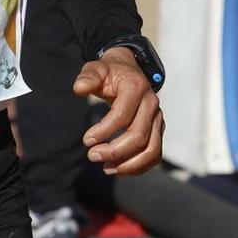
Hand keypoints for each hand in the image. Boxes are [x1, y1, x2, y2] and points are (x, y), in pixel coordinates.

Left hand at [74, 47, 162, 176]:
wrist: (129, 72)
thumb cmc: (110, 73)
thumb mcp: (96, 69)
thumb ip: (88, 77)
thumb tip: (79, 89)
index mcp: (136, 87)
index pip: (123, 115)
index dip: (104, 131)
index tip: (86, 141)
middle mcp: (151, 104)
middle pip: (139, 136)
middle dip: (114, 151)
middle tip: (92, 156)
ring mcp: (158, 118)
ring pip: (152, 150)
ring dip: (129, 164)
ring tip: (106, 168)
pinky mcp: (158, 130)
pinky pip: (155, 155)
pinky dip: (139, 167)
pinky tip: (118, 168)